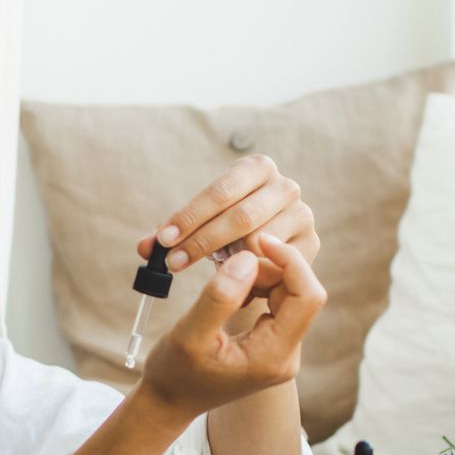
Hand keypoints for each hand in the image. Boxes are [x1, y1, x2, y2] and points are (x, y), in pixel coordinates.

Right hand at [136, 234, 325, 419]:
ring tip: (224, 278)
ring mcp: (281, 350)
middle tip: (228, 262)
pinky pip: (277, 303)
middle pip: (299, 292)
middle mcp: (286, 355)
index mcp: (272, 357)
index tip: (258, 239)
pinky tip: (230, 289)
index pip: (307, 297)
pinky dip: (256, 287)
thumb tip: (249, 258)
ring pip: (288, 294)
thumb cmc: (174, 373)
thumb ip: (220, 297)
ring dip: (260, 276)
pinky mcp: (272, 343)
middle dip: (268, 268)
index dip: (290, 261)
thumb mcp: (189, 335)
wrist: (170, 401)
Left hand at [137, 154, 319, 298]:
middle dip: (203, 241)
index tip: (164, 240)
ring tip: (203, 278)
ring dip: (227, 263)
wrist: (265, 253)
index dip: (190, 216)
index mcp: (256, 168)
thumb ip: (171, 235)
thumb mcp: (198, 227)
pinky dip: (250, 276)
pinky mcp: (310, 245)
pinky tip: (231, 286)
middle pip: (241, 216)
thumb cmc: (226, 233)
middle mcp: (285, 186)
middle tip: (174, 263)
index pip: (220, 191)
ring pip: (259, 242)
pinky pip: (276, 265)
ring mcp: (302, 214)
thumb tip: (145, 249)